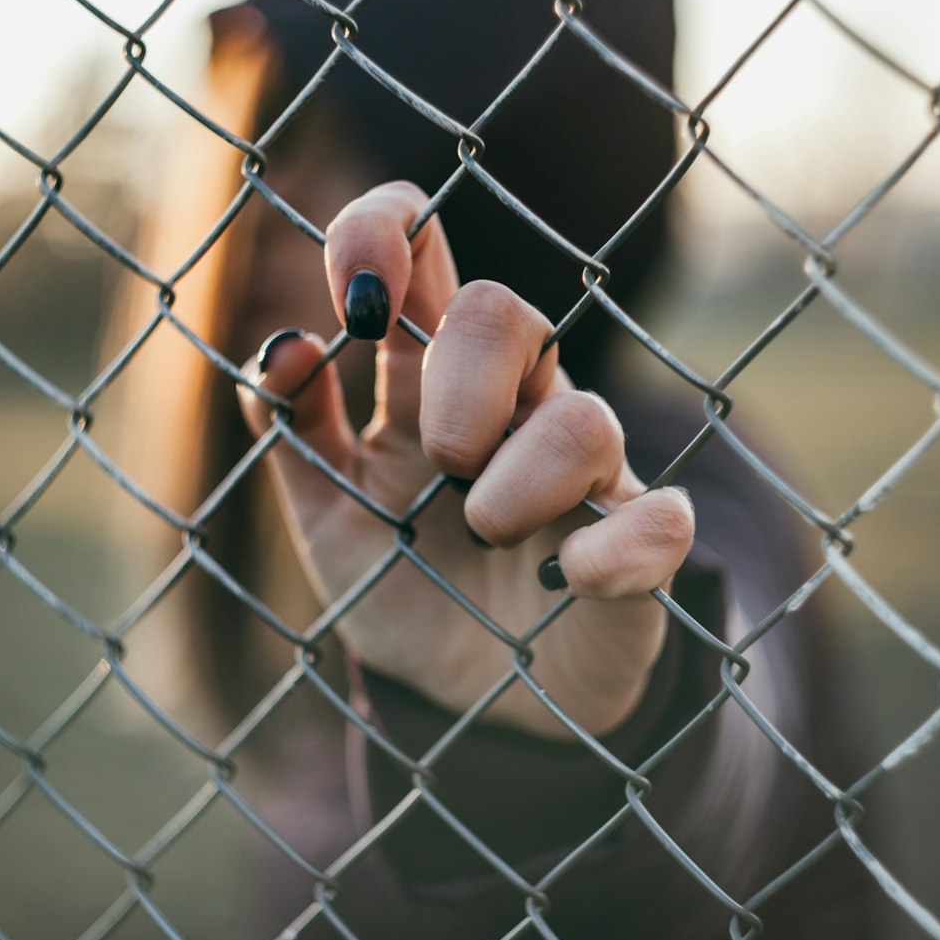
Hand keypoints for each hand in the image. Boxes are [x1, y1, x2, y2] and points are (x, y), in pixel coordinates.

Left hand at [237, 182, 693, 739]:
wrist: (477, 709)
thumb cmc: (409, 592)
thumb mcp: (329, 517)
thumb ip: (293, 434)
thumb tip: (281, 349)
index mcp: (431, 386)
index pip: (423, 252)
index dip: (389, 230)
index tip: (359, 295)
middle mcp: (514, 408)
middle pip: (507, 311)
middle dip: (460, 384)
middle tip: (441, 465)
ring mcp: (586, 473)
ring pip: (584, 420)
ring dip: (518, 486)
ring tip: (487, 539)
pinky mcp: (640, 543)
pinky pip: (659, 520)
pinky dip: (608, 555)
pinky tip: (565, 582)